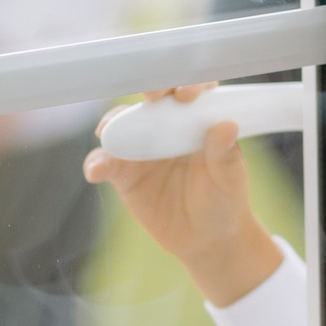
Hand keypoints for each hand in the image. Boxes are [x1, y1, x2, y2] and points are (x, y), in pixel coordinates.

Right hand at [84, 85, 282, 306]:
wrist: (206, 240)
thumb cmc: (224, 202)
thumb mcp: (230, 180)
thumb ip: (226, 155)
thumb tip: (227, 125)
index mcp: (197, 120)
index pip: (192, 92)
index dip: (188, 85)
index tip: (186, 95)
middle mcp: (167, 126)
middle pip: (153, 99)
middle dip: (149, 91)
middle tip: (150, 97)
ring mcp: (142, 147)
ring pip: (122, 125)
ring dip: (113, 124)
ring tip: (108, 134)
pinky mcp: (124, 172)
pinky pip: (105, 162)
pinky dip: (97, 163)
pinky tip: (96, 171)